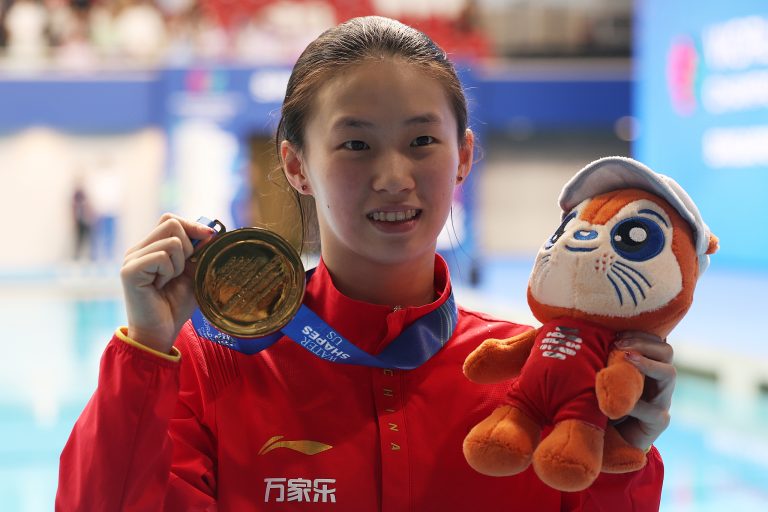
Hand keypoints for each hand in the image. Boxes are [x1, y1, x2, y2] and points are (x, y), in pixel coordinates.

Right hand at [120, 213, 214, 353]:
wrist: (160, 333)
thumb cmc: (175, 306)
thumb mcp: (193, 274)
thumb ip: (199, 253)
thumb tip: (211, 232)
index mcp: (150, 248)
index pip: (170, 219)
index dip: (192, 226)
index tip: (210, 238)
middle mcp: (137, 249)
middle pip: (171, 222)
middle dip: (189, 246)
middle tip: (182, 270)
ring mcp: (131, 258)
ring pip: (171, 241)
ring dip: (179, 264)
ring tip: (169, 282)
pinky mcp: (130, 270)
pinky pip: (162, 256)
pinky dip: (170, 271)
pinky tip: (161, 285)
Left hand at [612, 330, 675, 450]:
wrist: (612, 441)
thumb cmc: (605, 404)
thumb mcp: (605, 381)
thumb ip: (604, 364)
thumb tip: (583, 337)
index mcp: (647, 367)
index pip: (653, 341)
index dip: (639, 334)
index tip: (618, 334)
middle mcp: (659, 381)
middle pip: (666, 351)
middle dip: (644, 344)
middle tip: (620, 345)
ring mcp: (662, 400)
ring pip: (669, 373)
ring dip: (647, 364)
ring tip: (627, 358)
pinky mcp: (659, 421)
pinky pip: (652, 409)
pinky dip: (635, 404)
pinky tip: (620, 403)